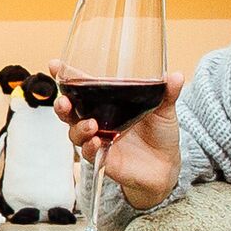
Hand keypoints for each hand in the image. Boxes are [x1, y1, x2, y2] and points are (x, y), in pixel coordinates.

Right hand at [59, 70, 185, 209]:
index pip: (82, 88)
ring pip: (75, 132)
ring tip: (91, 125)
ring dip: (78, 127)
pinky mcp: (103, 158)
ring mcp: (98, 139)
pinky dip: (89, 147)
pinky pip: (89, 153)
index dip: (66, 76)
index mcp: (107, 104)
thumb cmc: (160, 134)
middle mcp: (97, 120)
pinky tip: (97, 142)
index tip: (55, 65)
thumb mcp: (165, 110)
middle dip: (61, 104)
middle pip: (69, 110)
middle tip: (63, 101)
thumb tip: (176, 76)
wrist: (167, 165)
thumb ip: (167, 93)